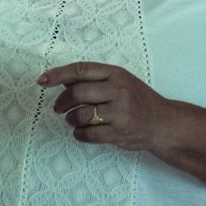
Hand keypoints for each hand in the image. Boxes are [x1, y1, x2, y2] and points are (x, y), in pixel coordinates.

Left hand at [38, 62, 169, 152]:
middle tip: (58, 108)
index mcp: (116, 74)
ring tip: (73, 120)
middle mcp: (118, 91)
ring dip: (71, 120)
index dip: (58, 74)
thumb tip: (62, 80)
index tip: (42, 80)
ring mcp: (119, 113)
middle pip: (77, 93)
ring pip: (80, 116)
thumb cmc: (138, 100)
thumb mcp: (121, 81)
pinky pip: (88, 134)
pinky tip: (82, 131)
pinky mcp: (119, 133)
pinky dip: (79, 134)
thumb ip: (95, 79)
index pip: (81, 70)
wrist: (163, 123)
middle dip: (61, 102)